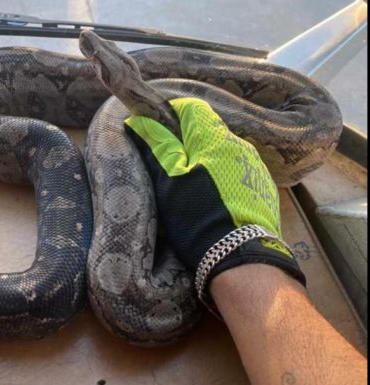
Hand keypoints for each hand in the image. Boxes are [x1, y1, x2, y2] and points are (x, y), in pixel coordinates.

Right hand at [124, 98, 305, 305]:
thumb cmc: (198, 216)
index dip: (171, 114)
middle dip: (188, 142)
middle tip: (171, 167)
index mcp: (216, 138)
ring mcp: (256, 167)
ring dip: (207, 160)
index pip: (192, 108)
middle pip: (208, 131)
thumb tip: (139, 120)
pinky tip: (217, 201)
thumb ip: (157, 146)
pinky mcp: (265, 187)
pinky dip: (224, 177)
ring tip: (195, 189)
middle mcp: (241, 145)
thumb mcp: (169, 182)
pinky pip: (239, 171)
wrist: (240, 257)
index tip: (158, 130)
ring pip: (224, 152)